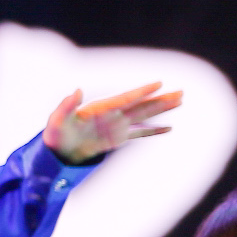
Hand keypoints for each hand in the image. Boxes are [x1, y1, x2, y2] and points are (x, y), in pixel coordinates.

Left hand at [44, 82, 182, 163]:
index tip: (159, 84)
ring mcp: (117, 126)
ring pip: (144, 116)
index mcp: (101, 108)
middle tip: (181, 92)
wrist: (57, 152)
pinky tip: (168, 128)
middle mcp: (113, 114)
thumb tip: (76, 91)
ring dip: (161, 110)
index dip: (142, 91)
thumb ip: (66, 105)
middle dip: (161, 99)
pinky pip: (140, 133)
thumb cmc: (55, 134)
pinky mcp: (118, 139)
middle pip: (142, 105)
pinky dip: (154, 130)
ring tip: (179, 102)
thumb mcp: (57, 120)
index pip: (126, 98)